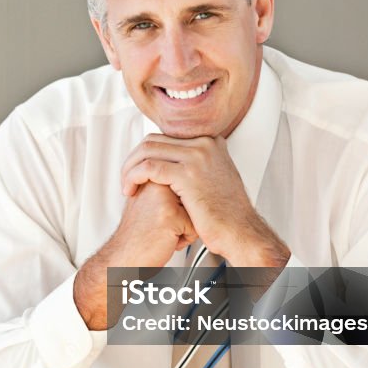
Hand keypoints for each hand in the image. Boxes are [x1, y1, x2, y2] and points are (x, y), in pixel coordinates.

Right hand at [74, 182, 195, 329]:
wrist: (121, 258)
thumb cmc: (135, 235)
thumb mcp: (145, 201)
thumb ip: (163, 187)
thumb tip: (188, 185)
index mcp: (151, 175)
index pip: (185, 186)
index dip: (178, 206)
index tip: (160, 216)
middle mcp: (157, 182)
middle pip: (192, 198)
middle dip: (183, 216)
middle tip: (160, 225)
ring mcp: (164, 197)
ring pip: (196, 212)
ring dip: (184, 228)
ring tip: (163, 232)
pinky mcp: (171, 214)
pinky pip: (194, 228)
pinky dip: (184, 240)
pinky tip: (165, 241)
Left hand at [120, 134, 289, 266]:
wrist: (240, 231)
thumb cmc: (225, 213)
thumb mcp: (213, 178)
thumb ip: (195, 165)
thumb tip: (172, 161)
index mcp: (210, 142)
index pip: (165, 136)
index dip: (146, 153)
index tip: (138, 169)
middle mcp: (204, 144)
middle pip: (153, 140)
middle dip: (134, 159)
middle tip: (128, 178)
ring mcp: (197, 156)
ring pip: (147, 150)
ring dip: (130, 168)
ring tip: (127, 186)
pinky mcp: (188, 174)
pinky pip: (149, 167)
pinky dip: (134, 177)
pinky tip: (132, 190)